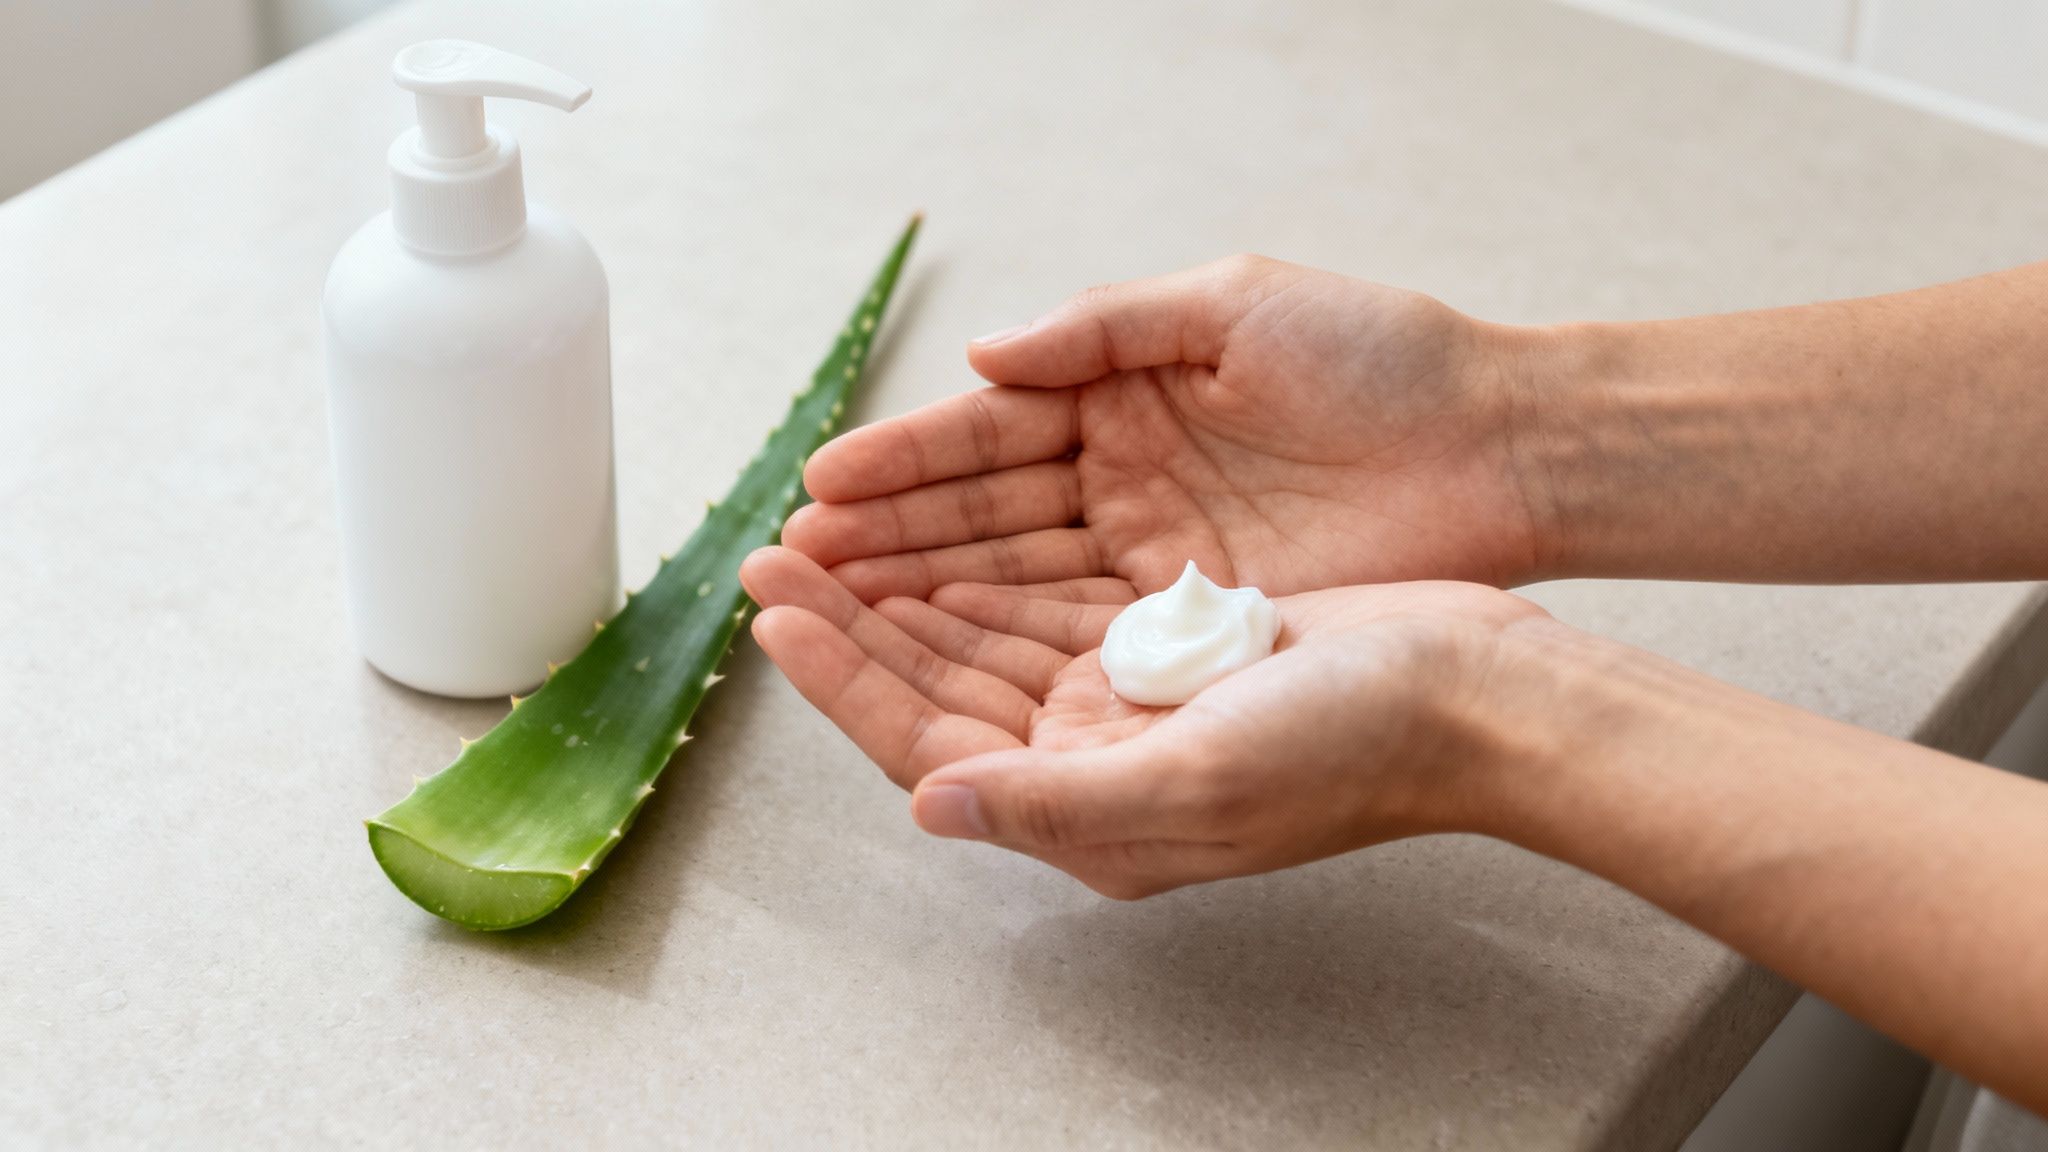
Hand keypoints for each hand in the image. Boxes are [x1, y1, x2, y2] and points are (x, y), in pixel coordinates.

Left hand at [740, 545, 1545, 898]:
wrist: (1474, 691)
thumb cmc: (1355, 746)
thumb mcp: (1196, 782)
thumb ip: (1054, 803)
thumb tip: (932, 803)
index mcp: (1090, 811)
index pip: (930, 741)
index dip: (846, 676)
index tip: (781, 607)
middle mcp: (1094, 763)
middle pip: (941, 688)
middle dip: (856, 621)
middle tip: (780, 554)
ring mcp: (1129, 706)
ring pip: (984, 644)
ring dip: (909, 591)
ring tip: (836, 535)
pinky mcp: (1166, 651)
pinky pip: (1047, 609)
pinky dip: (991, 576)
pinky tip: (947, 543)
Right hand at [783, 254, 1548, 604]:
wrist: (1497, 446)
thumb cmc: (1378, 358)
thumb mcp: (1235, 307)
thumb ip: (1105, 327)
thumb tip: (984, 356)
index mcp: (1121, 397)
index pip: (988, 438)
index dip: (903, 464)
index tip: (821, 487)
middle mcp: (1121, 484)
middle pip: (980, 521)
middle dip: (885, 541)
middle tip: (792, 564)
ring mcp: (1152, 560)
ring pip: (1012, 584)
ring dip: (920, 599)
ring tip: (829, 611)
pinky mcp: (1193, 625)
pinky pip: (1078, 636)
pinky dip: (1002, 643)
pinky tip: (929, 652)